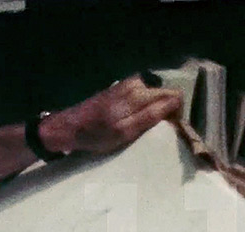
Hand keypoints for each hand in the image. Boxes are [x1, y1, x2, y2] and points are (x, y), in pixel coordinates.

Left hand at [40, 74, 182, 155]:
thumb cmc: (95, 134)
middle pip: (165, 95)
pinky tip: (132, 121)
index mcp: (139, 93)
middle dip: (166, 112)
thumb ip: (151, 116)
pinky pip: (142, 97)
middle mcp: (136, 83)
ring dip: (153, 111)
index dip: (176, 114)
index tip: (168, 129)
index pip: (175, 96)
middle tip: (154, 132)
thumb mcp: (124, 131)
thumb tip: (175, 104)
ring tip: (142, 128)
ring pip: (155, 96)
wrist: (68, 127)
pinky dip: (143, 109)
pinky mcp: (120, 89)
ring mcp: (127, 84)